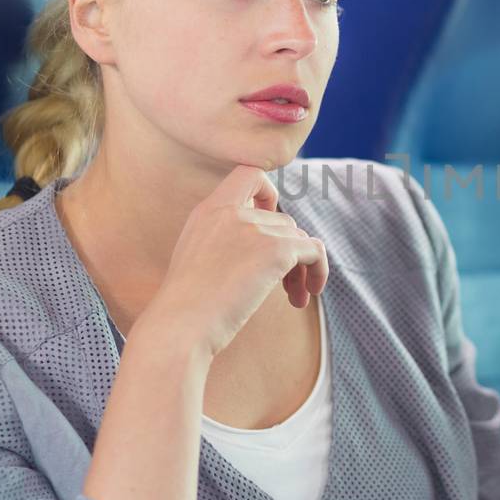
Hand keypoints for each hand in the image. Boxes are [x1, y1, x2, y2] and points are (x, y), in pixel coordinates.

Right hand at [139, 163, 327, 360]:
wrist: (180, 326)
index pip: (249, 174)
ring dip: (301, 270)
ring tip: (294, 299)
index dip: (268, 193)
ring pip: (299, 239)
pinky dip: (319, 271)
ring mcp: (254, 229)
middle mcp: (232, 213)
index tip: (270, 220)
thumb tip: (266, 247)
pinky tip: (306, 296)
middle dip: (288, 252)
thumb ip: (224, 240)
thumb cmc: (186, 307)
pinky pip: (315, 251)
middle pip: (283, 221)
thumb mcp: (197, 258)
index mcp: (209, 210)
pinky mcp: (276, 250)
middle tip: (285, 288)